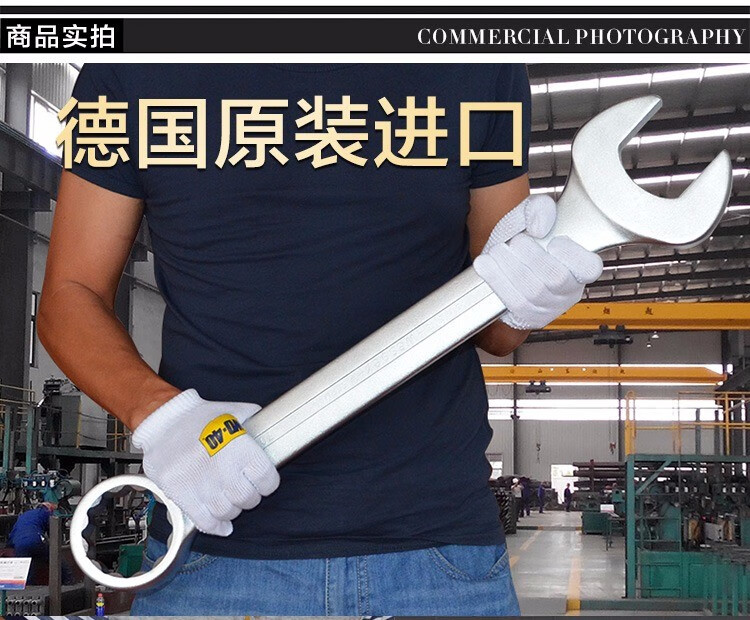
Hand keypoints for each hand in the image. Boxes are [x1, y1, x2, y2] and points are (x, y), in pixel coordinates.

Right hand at [131, 389, 278, 535]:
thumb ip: (255, 422)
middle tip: (245, 490)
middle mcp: (224, 469)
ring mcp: (202, 485)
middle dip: (250, 496)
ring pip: (228, 512)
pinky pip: (205, 521)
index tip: (265, 482)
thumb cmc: (198, 416)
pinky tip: (221, 525)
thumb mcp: (235, 411)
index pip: (267, 479)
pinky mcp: (183, 495)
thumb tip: (269, 428)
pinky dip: (216, 526)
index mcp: (240, 449)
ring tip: (230, 500)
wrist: (163, 421)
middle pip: (248, 499)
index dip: (268, 482)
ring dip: (232, 509)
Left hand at [473, 195, 602, 330]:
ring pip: (533, 291)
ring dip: (510, 266)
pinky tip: (486, 264)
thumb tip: (540, 227)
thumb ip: (539, 209)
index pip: (590, 267)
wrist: (502, 264)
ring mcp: (549, 307)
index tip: (554, 241)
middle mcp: (569, 290)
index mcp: (580, 266)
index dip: (573, 255)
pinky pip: (514, 302)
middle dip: (532, 256)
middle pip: (556, 278)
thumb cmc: (524, 242)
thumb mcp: (531, 216)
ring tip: (498, 250)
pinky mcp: (528, 316)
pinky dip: (496, 279)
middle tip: (518, 242)